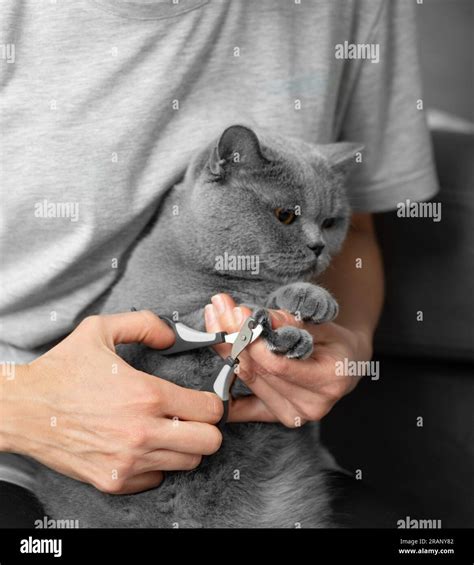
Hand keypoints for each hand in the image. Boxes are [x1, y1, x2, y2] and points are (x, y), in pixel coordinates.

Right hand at [0, 311, 222, 493]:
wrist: (22, 409)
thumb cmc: (61, 372)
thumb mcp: (100, 330)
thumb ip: (143, 324)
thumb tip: (170, 336)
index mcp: (145, 394)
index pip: (210, 410)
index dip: (211, 402)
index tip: (202, 399)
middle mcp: (142, 431)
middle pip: (209, 443)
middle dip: (207, 428)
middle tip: (191, 417)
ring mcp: (129, 461)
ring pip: (187, 463)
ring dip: (183, 446)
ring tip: (165, 429)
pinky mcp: (114, 480)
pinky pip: (156, 479)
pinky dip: (156, 464)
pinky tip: (142, 446)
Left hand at [204, 294, 371, 426]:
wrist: (346, 364)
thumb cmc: (334, 341)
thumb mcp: (322, 324)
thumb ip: (292, 322)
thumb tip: (262, 318)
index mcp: (328, 380)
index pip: (278, 365)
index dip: (253, 341)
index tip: (237, 314)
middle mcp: (311, 405)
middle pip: (259, 371)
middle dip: (234, 337)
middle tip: (219, 309)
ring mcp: (293, 415)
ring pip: (248, 379)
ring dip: (226, 349)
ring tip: (215, 319)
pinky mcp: (277, 416)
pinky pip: (243, 408)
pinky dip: (225, 390)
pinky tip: (210, 374)